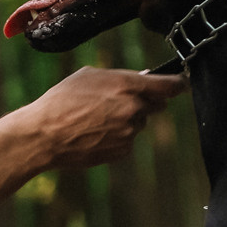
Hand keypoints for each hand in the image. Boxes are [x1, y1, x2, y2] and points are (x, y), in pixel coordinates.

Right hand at [25, 65, 187, 170]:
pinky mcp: (123, 150)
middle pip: (157, 105)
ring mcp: (130, 132)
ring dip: (127, 119)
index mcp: (127, 85)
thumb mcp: (89, 76)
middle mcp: (134, 109)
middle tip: (119, 101)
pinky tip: (94, 132)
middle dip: (146, 102)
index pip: (169, 86)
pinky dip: (117, 136)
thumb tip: (141, 79)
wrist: (45, 134)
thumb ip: (119, 76)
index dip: (178, 84)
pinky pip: (127, 140)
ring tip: (96, 118)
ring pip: (139, 122)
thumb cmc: (62, 99)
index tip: (181, 84)